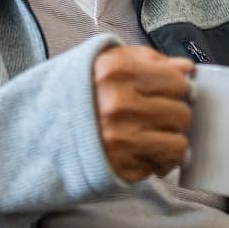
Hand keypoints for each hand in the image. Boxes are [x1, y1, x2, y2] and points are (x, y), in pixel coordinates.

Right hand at [92, 46, 193, 181]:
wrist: (41, 133)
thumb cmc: (81, 96)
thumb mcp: (109, 64)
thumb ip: (150, 61)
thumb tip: (187, 68)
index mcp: (117, 72)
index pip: (177, 82)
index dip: (180, 89)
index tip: (173, 93)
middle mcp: (118, 105)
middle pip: (182, 113)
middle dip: (176, 115)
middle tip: (160, 116)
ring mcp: (119, 139)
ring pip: (179, 142)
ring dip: (171, 139)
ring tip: (154, 134)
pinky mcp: (120, 166)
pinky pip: (164, 164)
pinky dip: (160, 160)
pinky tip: (145, 151)